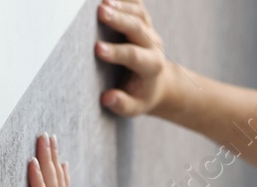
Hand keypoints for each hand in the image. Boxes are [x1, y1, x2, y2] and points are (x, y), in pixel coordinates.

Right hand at [95, 0, 181, 117]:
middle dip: (120, 20)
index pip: (134, 56)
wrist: (159, 81)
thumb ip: (123, 104)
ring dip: (121, 5)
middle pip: (137, 29)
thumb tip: (107, 98)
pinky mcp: (144, 19)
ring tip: (103, 2)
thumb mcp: (136, 107)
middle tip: (101, 12)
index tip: (97, 49)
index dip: (116, 52)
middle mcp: (153, 45)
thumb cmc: (141, 95)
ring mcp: (149, 30)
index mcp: (151, 66)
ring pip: (139, 13)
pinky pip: (137, 4)